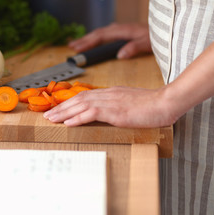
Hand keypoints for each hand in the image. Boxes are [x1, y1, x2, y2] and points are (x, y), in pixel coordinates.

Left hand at [43, 86, 177, 127]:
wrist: (166, 102)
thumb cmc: (151, 104)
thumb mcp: (129, 102)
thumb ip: (116, 104)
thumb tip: (105, 112)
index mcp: (111, 92)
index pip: (84, 95)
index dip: (69, 102)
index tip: (58, 108)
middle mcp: (107, 94)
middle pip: (78, 99)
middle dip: (61, 107)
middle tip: (47, 115)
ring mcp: (111, 101)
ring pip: (81, 105)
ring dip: (64, 112)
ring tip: (51, 119)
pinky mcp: (115, 111)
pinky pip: (92, 113)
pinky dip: (78, 118)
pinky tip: (68, 122)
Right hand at [68, 23, 151, 58]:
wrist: (167, 30)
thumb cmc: (157, 37)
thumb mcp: (147, 43)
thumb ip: (133, 48)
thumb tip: (120, 55)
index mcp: (123, 30)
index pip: (100, 36)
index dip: (87, 42)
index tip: (77, 48)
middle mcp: (120, 29)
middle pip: (97, 33)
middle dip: (84, 40)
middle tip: (71, 47)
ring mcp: (121, 30)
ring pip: (100, 33)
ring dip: (89, 39)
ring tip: (77, 45)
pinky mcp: (123, 33)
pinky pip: (105, 34)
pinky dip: (96, 38)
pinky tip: (94, 42)